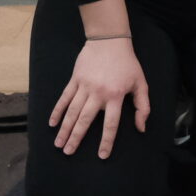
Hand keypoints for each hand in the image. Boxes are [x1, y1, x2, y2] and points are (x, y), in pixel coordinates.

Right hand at [49, 36, 148, 159]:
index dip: (106, 141)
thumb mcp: (140, 83)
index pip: (110, 124)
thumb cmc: (127, 63)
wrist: (109, 40)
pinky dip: (57, 111)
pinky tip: (52, 123)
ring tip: (58, 143)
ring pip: (72, 111)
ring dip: (64, 129)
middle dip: (76, 138)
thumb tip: (141, 128)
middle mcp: (98, 94)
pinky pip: (64, 98)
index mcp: (115, 96)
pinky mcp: (75, 80)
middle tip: (68, 152)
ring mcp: (84, 86)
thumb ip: (142, 107)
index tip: (101, 155)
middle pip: (85, 120)